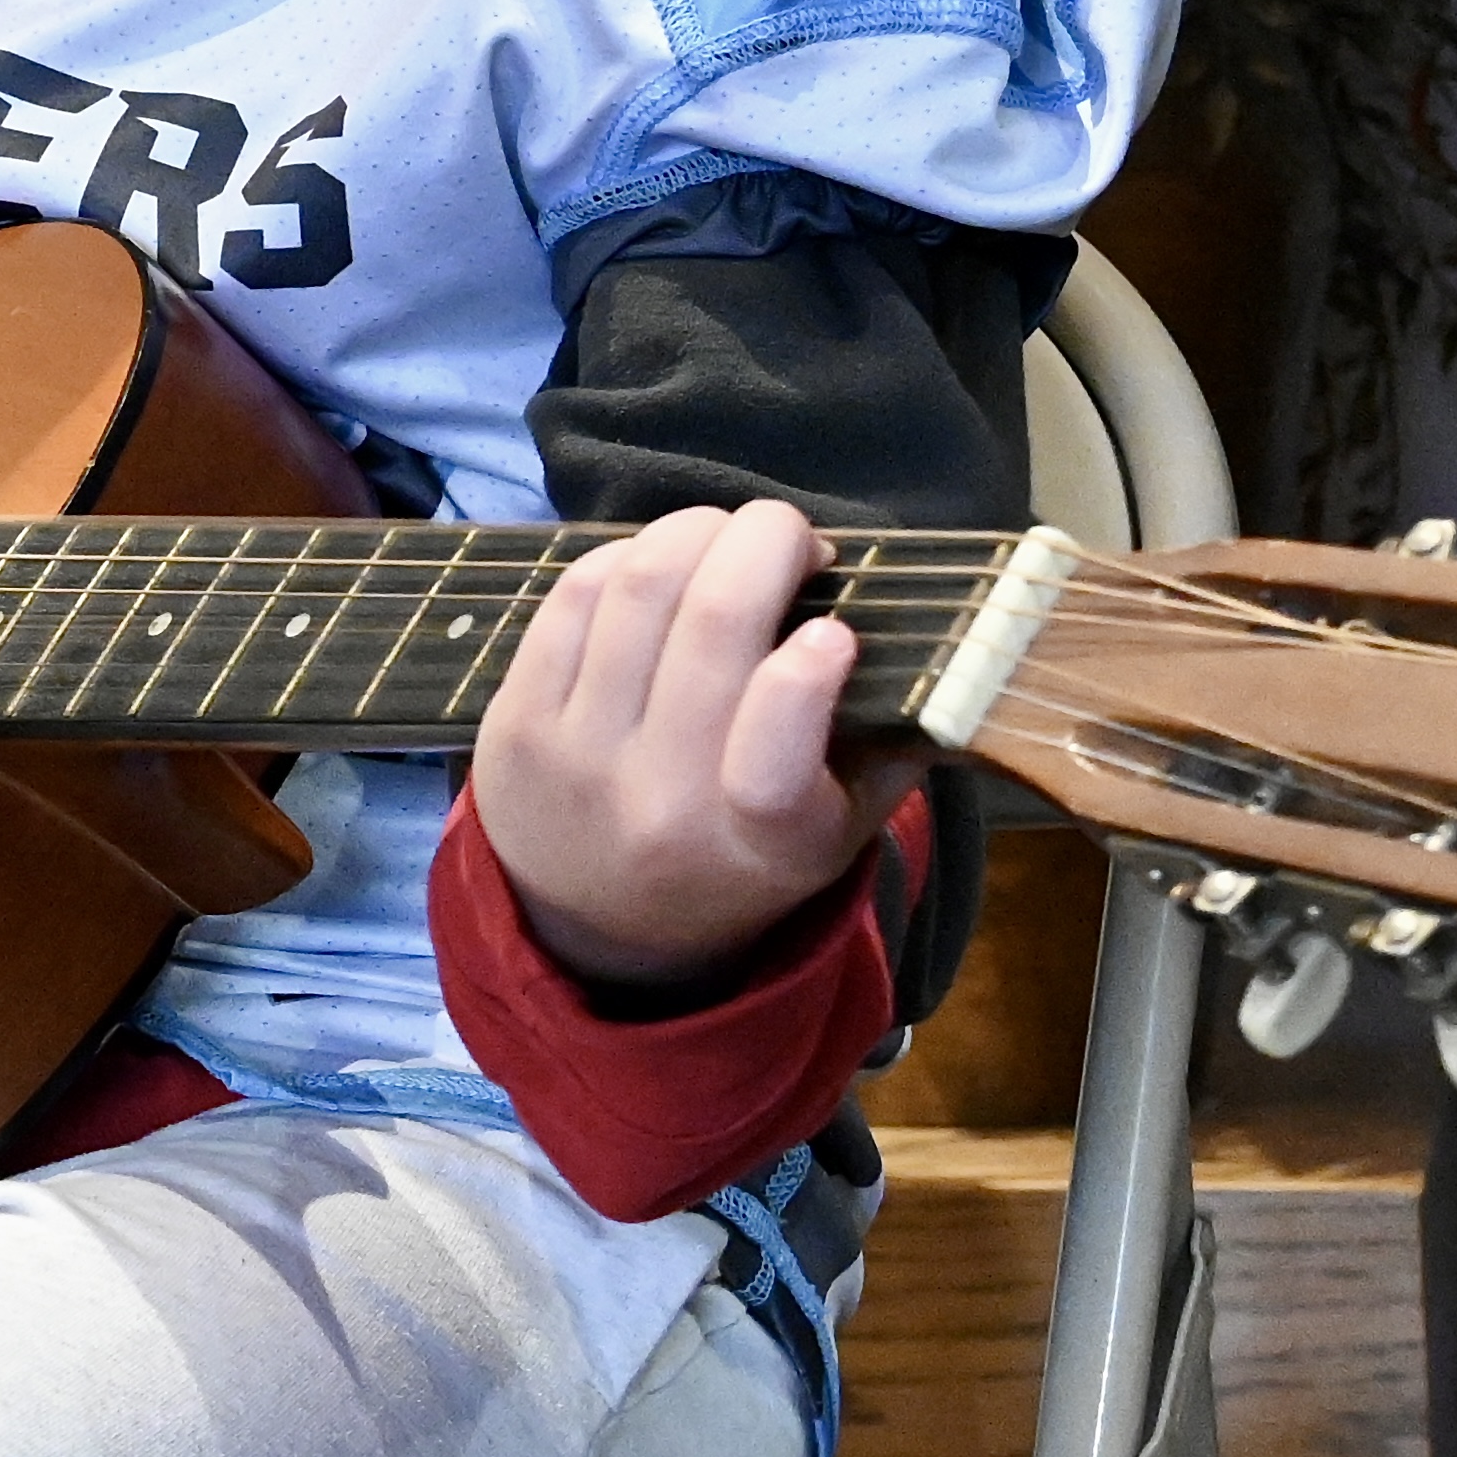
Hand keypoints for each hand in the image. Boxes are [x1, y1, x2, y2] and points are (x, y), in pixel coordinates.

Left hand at [470, 498, 901, 988]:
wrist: (599, 925)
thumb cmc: (746, 858)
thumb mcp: (841, 831)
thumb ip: (890, 743)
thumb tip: (945, 638)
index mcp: (758, 837)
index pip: (775, 749)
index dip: (808, 670)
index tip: (836, 631)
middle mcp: (659, 797)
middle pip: (709, 621)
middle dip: (766, 540)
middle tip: (795, 537)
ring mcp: (575, 754)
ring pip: (638, 588)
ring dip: (697, 531)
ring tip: (732, 539)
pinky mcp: (511, 720)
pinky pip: (572, 597)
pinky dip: (627, 555)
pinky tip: (665, 562)